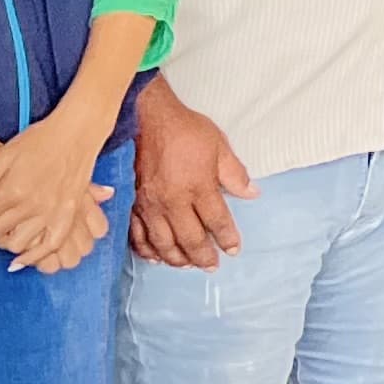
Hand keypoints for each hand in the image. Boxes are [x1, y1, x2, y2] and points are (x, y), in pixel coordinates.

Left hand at [0, 111, 109, 266]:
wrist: (77, 132)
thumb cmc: (39, 140)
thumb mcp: (4, 154)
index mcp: (12, 190)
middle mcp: (31, 205)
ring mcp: (51, 212)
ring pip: (19, 243)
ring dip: (5, 241)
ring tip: (3, 232)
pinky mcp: (68, 215)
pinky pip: (50, 245)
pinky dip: (35, 257)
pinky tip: (22, 260)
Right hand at [129, 76, 257, 269]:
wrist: (145, 117)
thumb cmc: (183, 129)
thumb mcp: (218, 145)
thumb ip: (235, 173)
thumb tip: (252, 193)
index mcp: (198, 187)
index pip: (217, 222)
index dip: (227, 238)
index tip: (234, 249)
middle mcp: (173, 202)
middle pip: (190, 240)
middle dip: (203, 256)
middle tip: (212, 266)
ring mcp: (149, 205)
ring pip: (163, 243)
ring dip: (176, 259)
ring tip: (187, 266)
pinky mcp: (132, 204)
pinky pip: (137, 235)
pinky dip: (147, 250)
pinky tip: (155, 256)